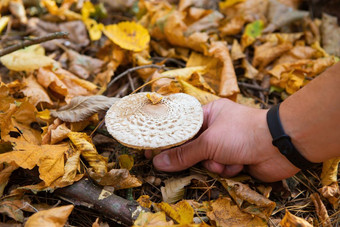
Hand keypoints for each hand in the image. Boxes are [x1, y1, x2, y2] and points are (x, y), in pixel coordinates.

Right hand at [145, 99, 299, 181]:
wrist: (279, 146)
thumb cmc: (242, 132)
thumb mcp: (209, 141)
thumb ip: (183, 154)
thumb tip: (158, 162)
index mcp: (208, 114)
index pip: (180, 126)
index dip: (166, 138)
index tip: (151, 149)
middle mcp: (215, 129)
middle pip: (191, 147)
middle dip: (192, 156)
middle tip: (174, 162)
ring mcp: (225, 145)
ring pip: (205, 161)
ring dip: (215, 164)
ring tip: (226, 159)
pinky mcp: (234, 160)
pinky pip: (219, 169)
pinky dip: (227, 169)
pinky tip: (238, 164)